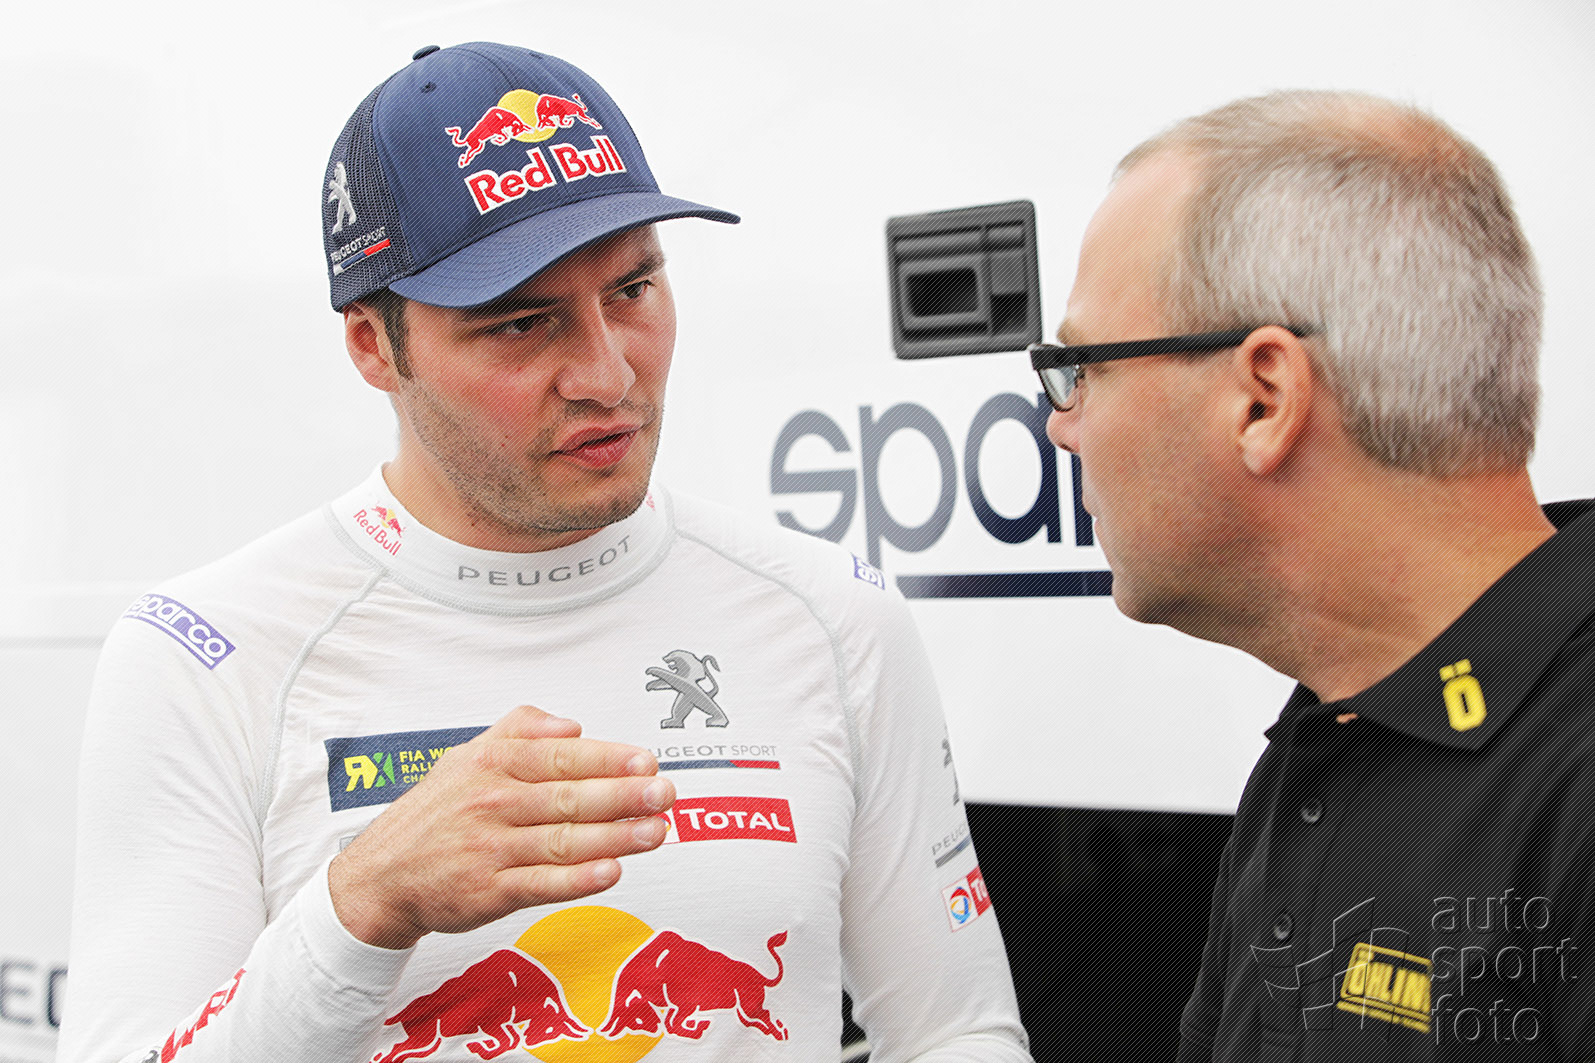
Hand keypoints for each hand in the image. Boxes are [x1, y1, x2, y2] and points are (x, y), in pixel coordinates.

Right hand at [328, 705, 673, 948]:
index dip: (608, 759)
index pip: (561, 757)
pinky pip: (540, 883)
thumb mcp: (467, 755)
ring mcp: (490, 849)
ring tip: (656, 832)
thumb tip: (572, 725)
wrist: (380, 875)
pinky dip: (577, 879)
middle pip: (569, 797)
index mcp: (492, 764)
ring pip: (563, 840)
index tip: (646, 761)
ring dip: (615, 837)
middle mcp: (492, 803)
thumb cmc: (436, 813)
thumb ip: (521, 730)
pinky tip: (611, 871)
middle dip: (623, 796)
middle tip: (664, 794)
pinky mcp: (487, 891)